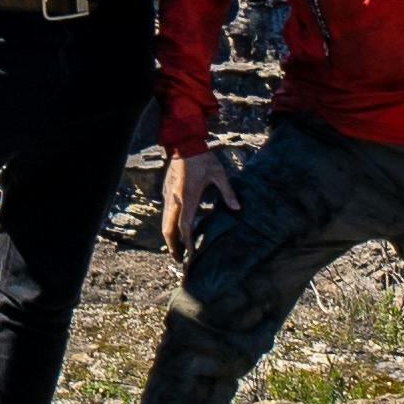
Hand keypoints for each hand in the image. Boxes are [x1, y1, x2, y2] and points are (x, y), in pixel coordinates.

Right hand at [161, 147, 237, 263]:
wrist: (184, 143)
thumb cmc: (203, 158)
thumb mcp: (219, 174)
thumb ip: (228, 192)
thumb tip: (238, 208)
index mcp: (188, 196)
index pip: (184, 225)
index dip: (186, 241)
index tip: (191, 253)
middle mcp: (175, 198)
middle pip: (168, 228)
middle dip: (172, 245)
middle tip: (179, 259)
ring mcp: (168, 195)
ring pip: (164, 221)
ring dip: (169, 237)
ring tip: (177, 249)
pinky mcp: (166, 191)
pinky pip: (166, 212)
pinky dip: (169, 225)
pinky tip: (176, 229)